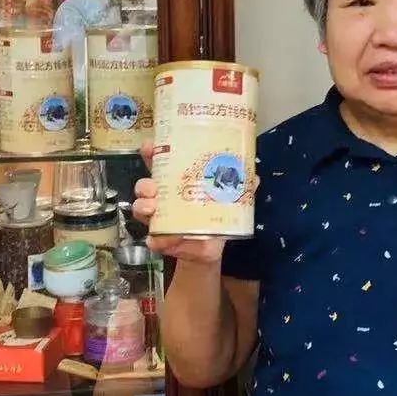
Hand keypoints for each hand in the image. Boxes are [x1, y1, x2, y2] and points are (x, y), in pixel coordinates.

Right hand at [132, 141, 226, 265]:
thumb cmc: (214, 216)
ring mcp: (159, 218)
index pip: (160, 162)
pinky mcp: (161, 239)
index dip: (152, 153)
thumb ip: (238, 188)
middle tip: (154, 187)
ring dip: (144, 207)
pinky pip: (152, 239)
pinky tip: (158, 239)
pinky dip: (155, 239)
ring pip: (142, 208)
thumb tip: (254, 178)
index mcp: (176, 182)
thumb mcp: (227, 199)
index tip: (149, 146)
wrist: (209, 248)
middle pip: (145, 185)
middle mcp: (163, 197)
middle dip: (145, 184)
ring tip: (153, 209)